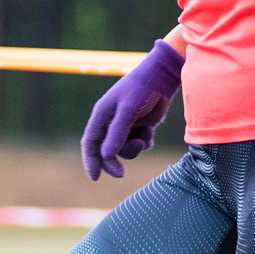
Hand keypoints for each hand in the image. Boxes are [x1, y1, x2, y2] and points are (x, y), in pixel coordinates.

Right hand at [79, 40, 183, 181]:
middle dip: (114, 161)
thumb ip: (117, 133)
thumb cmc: (143, 88)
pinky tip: (150, 129)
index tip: (95, 178)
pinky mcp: (141, 126)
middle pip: (107, 151)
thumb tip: (106, 156)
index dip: (90, 161)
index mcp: (102, 116)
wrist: (164, 75)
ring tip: (146, 133)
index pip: (90, 143)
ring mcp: (126, 125)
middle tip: (121, 173)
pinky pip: (140, 144)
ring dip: (135, 147)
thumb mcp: (129, 110)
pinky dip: (146, 142)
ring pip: (125, 149)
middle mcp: (111, 122)